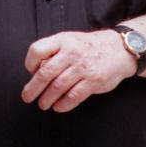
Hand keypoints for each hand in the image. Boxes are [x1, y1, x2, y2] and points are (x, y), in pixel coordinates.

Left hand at [21, 30, 135, 112]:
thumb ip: (53, 52)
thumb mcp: (69, 40)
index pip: (37, 50)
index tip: (30, 72)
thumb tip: (35, 71)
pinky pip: (74, 96)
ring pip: (58, 87)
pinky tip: (58, 106)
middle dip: (33, 88)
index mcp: (62, 41)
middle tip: (27, 97)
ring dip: (47, 98)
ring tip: (43, 104)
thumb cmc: (87, 46)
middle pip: (45, 73)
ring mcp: (83, 67)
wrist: (118, 49)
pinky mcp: (93, 81)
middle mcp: (71, 53)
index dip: (30, 63)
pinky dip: (63, 104)